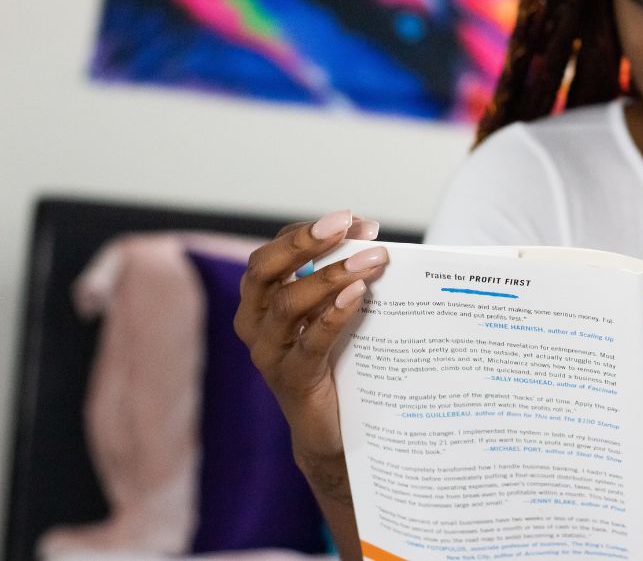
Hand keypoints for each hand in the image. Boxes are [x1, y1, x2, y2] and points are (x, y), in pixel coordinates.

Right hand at [233, 210, 386, 473]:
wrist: (334, 433)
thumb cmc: (338, 364)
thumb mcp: (335, 316)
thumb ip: (344, 283)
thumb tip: (378, 244)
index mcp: (260, 303)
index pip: (272, 254)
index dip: (306, 232)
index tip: (353, 219)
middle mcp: (254, 325)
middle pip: (266, 270)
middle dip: (306, 242)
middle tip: (347, 223)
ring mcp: (269, 354)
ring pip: (288, 303)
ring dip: (331, 275)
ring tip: (371, 260)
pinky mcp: (292, 380)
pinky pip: (309, 341)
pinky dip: (333, 313)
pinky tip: (358, 294)